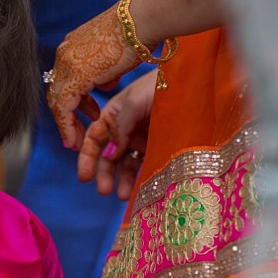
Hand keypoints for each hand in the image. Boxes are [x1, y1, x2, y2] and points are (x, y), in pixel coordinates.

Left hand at [47, 4, 141, 152]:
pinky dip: (67, 126)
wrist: (143, 18)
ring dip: (67, 124)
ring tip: (78, 140)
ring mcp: (67, 63)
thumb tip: (104, 83)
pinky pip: (64, 108)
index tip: (85, 116)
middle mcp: (65, 53)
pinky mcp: (75, 75)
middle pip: (57, 92)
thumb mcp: (117, 57)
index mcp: (74, 46)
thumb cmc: (139, 32)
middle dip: (67, 117)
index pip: (64, 80)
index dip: (71, 102)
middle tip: (77, 134)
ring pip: (57, 102)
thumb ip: (105, 72)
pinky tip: (74, 140)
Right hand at [78, 69, 155, 197]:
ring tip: (123, 196)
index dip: (87, 157)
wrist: (193, 82)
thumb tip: (108, 154)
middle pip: (107, 154)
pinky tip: (137, 191)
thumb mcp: (135, 101)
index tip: (84, 176)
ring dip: (122, 179)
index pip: (94, 138)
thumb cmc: (161, 85)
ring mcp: (141, 138)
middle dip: (104, 172)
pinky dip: (139, 178)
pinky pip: (144, 165)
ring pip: (125, 163)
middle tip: (103, 190)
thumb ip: (119, 127)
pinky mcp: (157, 146)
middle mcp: (124, 127)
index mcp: (113, 113)